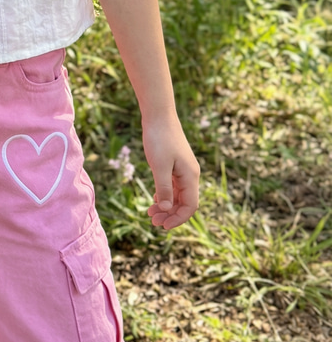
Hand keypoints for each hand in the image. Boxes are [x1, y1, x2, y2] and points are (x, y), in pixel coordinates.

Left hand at [142, 113, 199, 229]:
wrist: (158, 114)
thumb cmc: (159, 138)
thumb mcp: (160, 165)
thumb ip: (164, 188)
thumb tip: (167, 209)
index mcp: (190, 176)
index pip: (190, 206)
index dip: (178, 219)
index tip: (162, 226)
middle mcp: (190, 174)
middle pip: (184, 203)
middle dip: (170, 214)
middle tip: (152, 221)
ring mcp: (182, 169)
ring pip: (177, 195)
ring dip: (166, 206)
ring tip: (150, 213)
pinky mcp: (174, 164)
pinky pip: (173, 185)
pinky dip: (165, 194)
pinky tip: (155, 198)